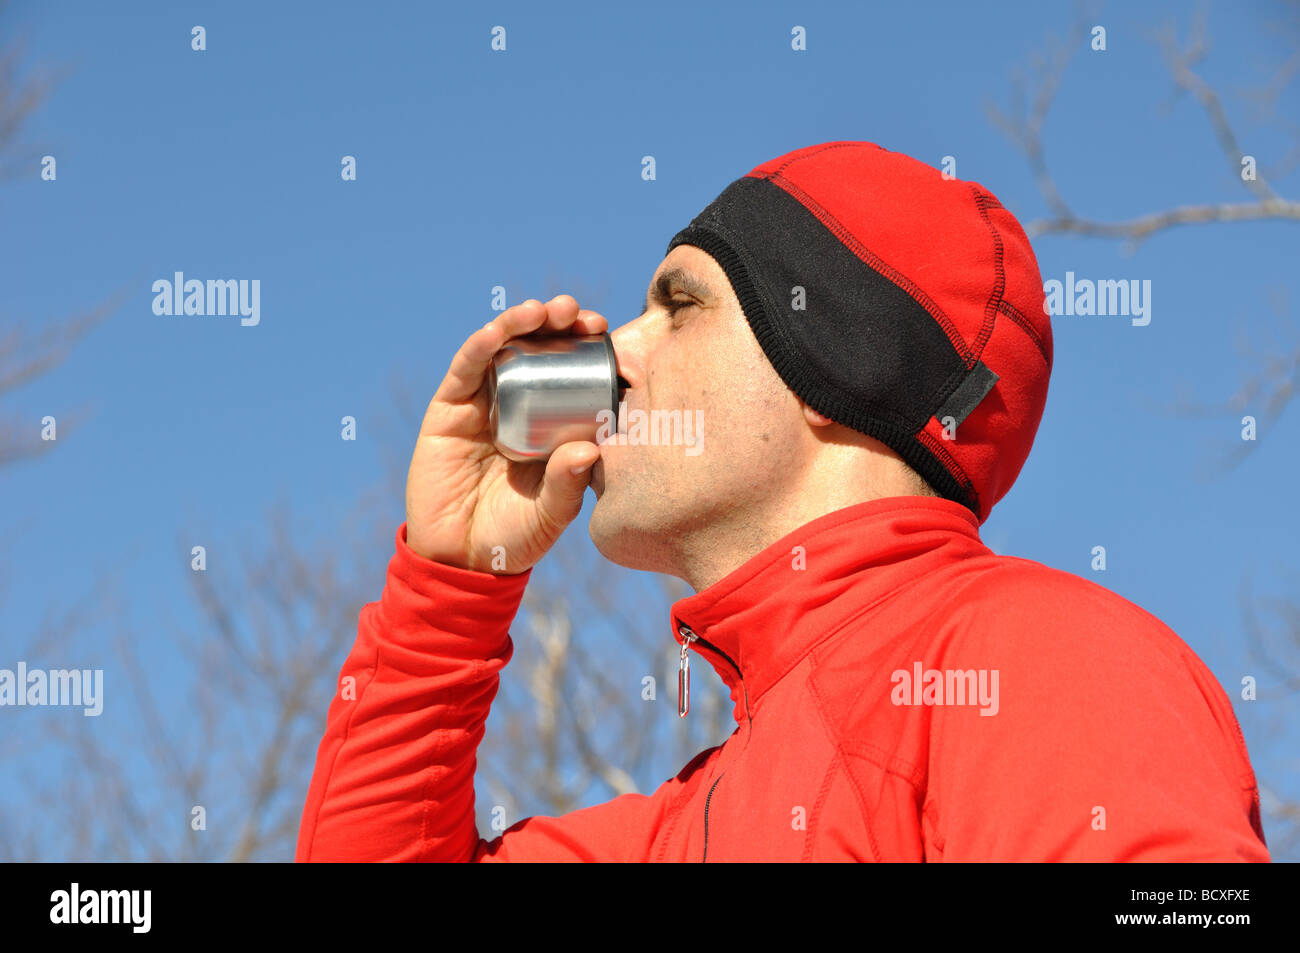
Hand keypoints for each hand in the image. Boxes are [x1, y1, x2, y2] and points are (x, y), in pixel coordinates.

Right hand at [404, 295, 607, 572]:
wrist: (460, 558)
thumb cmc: (515, 536)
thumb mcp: (551, 514)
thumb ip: (568, 484)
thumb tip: (590, 449)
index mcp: (550, 423)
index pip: (571, 372)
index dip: (585, 347)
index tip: (604, 330)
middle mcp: (518, 405)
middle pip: (538, 351)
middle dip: (556, 324)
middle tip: (575, 312)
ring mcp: (483, 404)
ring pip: (502, 350)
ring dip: (520, 322)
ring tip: (541, 310)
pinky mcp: (449, 410)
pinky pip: (465, 369)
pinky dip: (481, 344)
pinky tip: (498, 330)